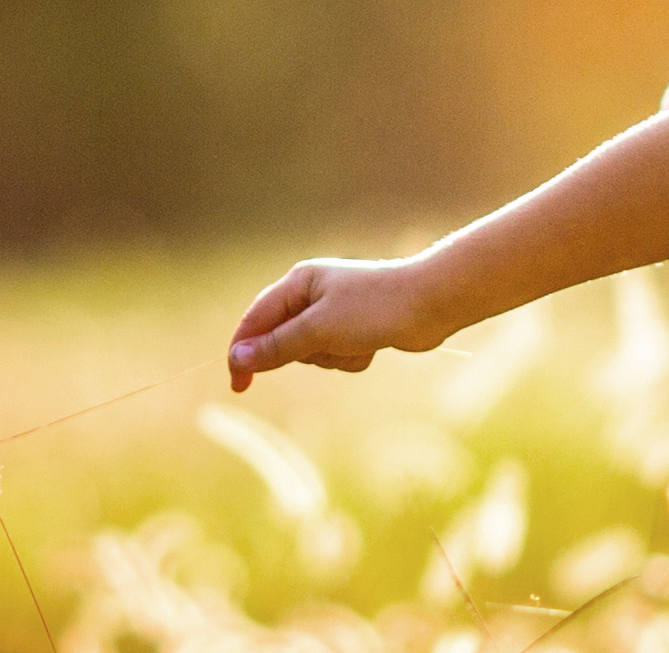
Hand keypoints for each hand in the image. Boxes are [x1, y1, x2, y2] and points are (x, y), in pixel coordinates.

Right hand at [227, 258, 449, 389]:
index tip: (238, 386)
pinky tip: (373, 347)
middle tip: (328, 347)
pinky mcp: (356, 329)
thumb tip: (238, 358)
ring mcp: (335, 313)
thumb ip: (277, 345)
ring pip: (311, 354)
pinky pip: (337, 357)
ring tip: (357, 343)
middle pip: (282, 340)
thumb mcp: (318, 330)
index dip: (242, 352)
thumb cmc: (373, 309)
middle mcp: (313, 295)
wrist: (431, 304)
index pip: (255, 319)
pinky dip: (351, 359)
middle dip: (304, 353)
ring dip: (332, 358)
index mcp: (298, 283)